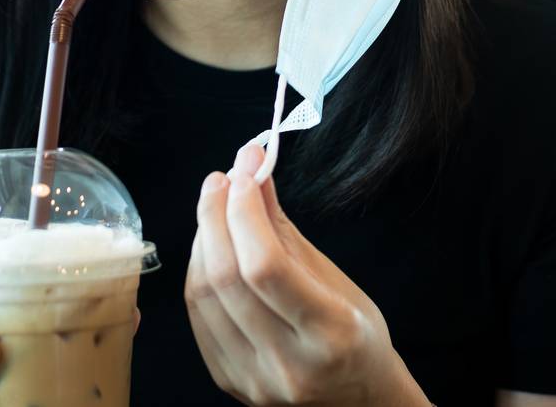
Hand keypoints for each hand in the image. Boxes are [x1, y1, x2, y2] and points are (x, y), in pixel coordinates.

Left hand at [185, 143, 427, 406]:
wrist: (357, 400)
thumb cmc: (355, 334)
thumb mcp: (334, 277)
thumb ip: (284, 228)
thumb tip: (252, 171)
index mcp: (329, 334)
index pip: (266, 266)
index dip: (245, 212)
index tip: (243, 171)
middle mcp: (288, 363)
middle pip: (226, 277)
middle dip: (215, 216)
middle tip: (221, 180)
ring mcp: (253, 378)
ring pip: (203, 294)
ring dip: (202, 239)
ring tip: (216, 208)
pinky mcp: (228, 381)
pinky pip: (198, 315)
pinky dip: (198, 270)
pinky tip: (210, 246)